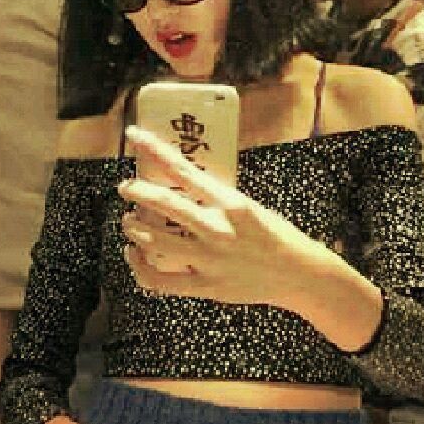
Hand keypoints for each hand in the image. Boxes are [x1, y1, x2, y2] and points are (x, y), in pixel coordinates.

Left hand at [119, 126, 313, 305]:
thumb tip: (181, 184)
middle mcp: (218, 229)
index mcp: (232, 203)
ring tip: (129, 221)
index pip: (184, 170)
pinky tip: (135, 254)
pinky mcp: (205, 286)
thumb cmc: (274, 235)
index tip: (134, 137)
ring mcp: (210, 260)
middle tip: (126, 187)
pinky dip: (140, 266)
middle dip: (137, 192)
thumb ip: (216, 199)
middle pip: (164, 204)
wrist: (298, 274)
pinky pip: (160, 279)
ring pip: (155, 241)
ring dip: (134, 228)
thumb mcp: (249, 206)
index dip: (154, 151)